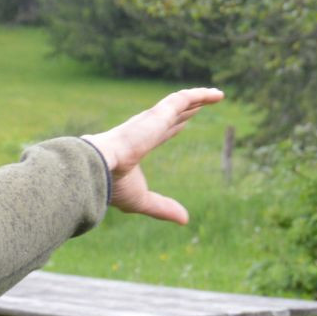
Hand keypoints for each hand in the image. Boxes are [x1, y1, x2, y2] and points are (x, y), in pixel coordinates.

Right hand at [82, 87, 223, 224]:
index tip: (184, 123)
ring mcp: (152, 119)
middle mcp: (145, 128)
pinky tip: (217, 95)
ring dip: (199, 98)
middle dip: (186, 110)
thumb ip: (163, 207)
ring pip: (181, 103)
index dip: (173, 127)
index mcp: (138, 145)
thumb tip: (185, 220)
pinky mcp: (159, 114)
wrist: (99, 168)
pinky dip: (201, 95)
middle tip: (201, 105)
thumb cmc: (113, 185)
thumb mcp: (142, 200)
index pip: (160, 133)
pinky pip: (184, 98)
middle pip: (172, 115)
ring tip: (217, 96)